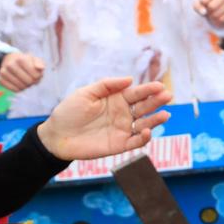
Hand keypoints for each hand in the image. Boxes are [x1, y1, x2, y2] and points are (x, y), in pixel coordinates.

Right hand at [0, 52, 46, 91]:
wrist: (10, 60)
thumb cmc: (26, 62)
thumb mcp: (34, 59)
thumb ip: (40, 63)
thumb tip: (41, 68)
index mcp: (21, 59)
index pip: (35, 75)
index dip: (38, 77)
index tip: (37, 74)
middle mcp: (10, 65)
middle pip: (28, 81)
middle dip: (32, 82)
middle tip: (32, 79)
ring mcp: (3, 72)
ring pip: (21, 87)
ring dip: (26, 86)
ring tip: (25, 81)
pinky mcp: (0, 79)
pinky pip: (14, 90)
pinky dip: (19, 89)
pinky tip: (20, 84)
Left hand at [35, 77, 174, 161]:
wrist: (56, 136)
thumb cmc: (69, 112)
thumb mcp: (85, 93)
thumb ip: (106, 85)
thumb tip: (129, 79)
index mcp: (116, 100)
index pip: (136, 93)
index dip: (148, 89)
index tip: (159, 86)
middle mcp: (123, 114)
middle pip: (144, 107)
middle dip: (157, 101)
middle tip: (167, 96)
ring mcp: (123, 129)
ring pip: (145, 124)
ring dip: (156, 120)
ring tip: (165, 115)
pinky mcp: (120, 145)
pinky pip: (136, 142)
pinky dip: (144, 138)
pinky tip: (147, 131)